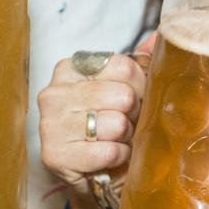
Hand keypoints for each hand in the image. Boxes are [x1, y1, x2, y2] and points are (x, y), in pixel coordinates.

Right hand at [37, 35, 153, 193]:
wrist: (91, 173)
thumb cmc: (107, 125)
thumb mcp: (121, 88)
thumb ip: (139, 61)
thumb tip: (158, 36)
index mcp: (70, 68)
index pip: (125, 67)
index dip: (141, 86)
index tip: (135, 98)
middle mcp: (54, 92)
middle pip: (123, 95)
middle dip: (133, 114)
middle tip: (125, 124)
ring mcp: (50, 124)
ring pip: (117, 123)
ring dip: (125, 137)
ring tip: (115, 140)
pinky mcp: (54, 155)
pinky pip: (108, 151)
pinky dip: (117, 157)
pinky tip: (109, 156)